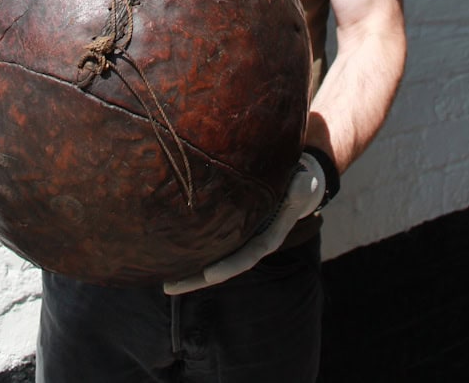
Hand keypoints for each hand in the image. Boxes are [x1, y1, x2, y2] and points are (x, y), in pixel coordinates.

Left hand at [164, 152, 324, 294]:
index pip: (248, 255)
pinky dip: (193, 253)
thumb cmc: (300, 182)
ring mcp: (240, 237)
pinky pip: (211, 244)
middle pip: (222, 267)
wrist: (297, 182)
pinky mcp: (231, 227)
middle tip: (167, 287)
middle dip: (196, 279)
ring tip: (163, 283)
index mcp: (269, 236)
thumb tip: (301, 183)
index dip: (229, 265)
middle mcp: (251, 241)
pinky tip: (171, 256)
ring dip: (189, 272)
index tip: (208, 276)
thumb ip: (302, 186)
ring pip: (212, 259)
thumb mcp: (304, 183)